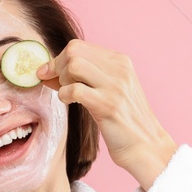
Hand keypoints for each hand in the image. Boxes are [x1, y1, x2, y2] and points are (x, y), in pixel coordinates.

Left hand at [35, 40, 177, 186]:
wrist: (145, 145)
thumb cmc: (122, 121)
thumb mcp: (107, 90)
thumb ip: (84, 77)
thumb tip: (46, 71)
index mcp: (120, 61)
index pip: (79, 46)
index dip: (58, 59)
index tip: (49, 74)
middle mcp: (119, 69)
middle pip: (74, 50)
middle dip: (57, 67)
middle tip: (58, 85)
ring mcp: (115, 86)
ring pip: (74, 65)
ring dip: (62, 80)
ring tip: (67, 94)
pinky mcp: (107, 105)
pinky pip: (75, 90)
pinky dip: (64, 95)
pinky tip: (69, 103)